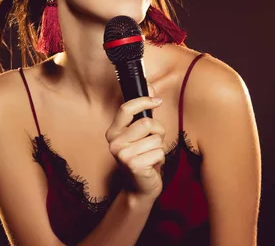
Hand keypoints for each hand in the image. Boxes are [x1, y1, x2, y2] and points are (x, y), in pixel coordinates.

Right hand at [105, 85, 165, 200]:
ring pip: (155, 138)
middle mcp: (114, 142)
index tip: (156, 100)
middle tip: (154, 141)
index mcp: (113, 132)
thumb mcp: (141, 134)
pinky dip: (160, 158)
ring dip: (159, 147)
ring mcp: (122, 154)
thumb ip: (143, 112)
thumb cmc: (142, 157)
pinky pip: (158, 152)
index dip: (143, 101)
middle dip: (158, 131)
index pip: (126, 109)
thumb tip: (150, 86)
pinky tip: (152, 165)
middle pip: (146, 123)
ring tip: (151, 155)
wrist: (140, 187)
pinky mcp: (133, 164)